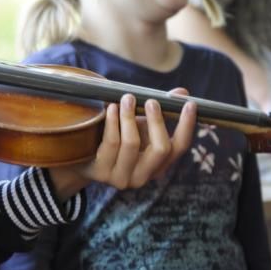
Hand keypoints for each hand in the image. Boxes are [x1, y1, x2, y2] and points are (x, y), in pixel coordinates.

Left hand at [50, 89, 196, 198]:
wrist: (82, 161)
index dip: (187, 126)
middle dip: (157, 121)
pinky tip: (111, 108)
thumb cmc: (116, 140)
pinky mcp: (102, 173)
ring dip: (130, 117)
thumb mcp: (138, 127)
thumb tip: (182, 92)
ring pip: (132, 144)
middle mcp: (144, 176)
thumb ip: (158, 112)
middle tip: (151, 101)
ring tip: (127, 98)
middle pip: (161, 149)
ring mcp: (123, 177)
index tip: (189, 104)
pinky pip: (110, 143)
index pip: (180, 147)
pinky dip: (113, 122)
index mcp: (158, 165)